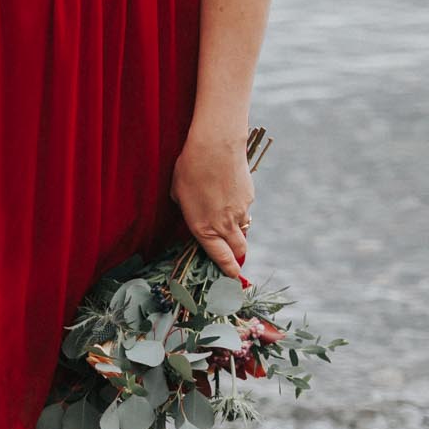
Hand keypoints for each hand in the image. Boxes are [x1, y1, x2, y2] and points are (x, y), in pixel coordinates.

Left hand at [171, 121, 255, 279]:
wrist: (216, 147)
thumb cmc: (189, 170)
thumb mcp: (179, 195)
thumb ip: (188, 210)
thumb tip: (197, 212)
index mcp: (203, 228)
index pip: (220, 257)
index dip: (228, 272)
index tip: (234, 281)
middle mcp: (224, 224)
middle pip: (238, 250)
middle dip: (238, 258)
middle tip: (235, 262)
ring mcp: (240, 211)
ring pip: (242, 229)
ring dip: (236, 231)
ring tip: (223, 217)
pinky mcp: (249, 197)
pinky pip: (244, 210)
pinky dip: (237, 209)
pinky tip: (227, 193)